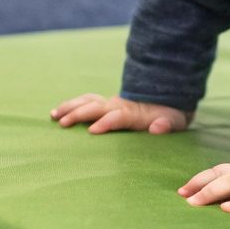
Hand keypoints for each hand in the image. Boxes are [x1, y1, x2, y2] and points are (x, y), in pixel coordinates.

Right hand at [50, 93, 190, 134]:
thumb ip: (167, 124)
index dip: (106, 123)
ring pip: (87, 101)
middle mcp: (119, 105)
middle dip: (79, 114)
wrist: (168, 96)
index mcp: (135, 113)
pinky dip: (71, 105)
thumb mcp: (175, 121)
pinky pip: (86, 101)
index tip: (92, 132)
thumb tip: (157, 126)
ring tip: (53, 116)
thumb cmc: (171, 116)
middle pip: (96, 107)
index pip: (117, 117)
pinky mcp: (106, 104)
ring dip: (70, 107)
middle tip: (62, 123)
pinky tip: (57, 112)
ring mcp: (111, 103)